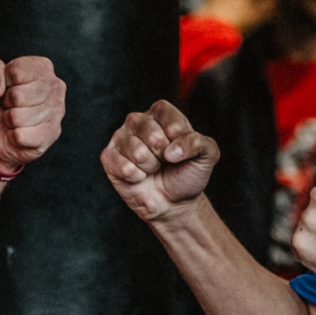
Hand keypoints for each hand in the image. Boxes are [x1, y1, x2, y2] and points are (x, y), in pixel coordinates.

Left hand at [0, 56, 65, 173]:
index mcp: (42, 66)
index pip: (17, 72)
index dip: (4, 82)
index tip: (6, 87)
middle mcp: (55, 86)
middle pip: (18, 96)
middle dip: (6, 103)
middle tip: (10, 105)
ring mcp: (57, 110)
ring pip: (18, 117)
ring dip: (9, 120)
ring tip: (14, 118)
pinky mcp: (52, 133)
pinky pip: (21, 136)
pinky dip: (13, 136)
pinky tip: (19, 131)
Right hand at [100, 101, 217, 222]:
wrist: (173, 202)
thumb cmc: (187, 173)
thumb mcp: (207, 156)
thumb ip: (199, 143)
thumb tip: (172, 151)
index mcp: (161, 112)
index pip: (171, 121)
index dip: (180, 142)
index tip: (180, 152)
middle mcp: (138, 120)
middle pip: (153, 136)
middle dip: (164, 157)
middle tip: (164, 162)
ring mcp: (120, 137)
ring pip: (138, 153)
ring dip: (150, 168)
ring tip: (152, 169)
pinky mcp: (108, 157)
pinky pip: (124, 167)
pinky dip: (137, 177)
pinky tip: (139, 176)